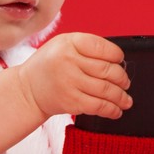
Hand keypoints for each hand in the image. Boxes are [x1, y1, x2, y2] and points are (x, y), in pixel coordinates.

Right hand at [17, 33, 131, 120]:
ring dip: (121, 96)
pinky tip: (117, 110)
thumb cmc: (49, 66)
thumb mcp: (63, 45)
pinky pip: (99, 106)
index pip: (102, 47)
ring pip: (107, 90)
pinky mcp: (71, 101)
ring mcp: (70, 82)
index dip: (117, 55)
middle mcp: (69, 61)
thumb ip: (87, 48)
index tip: (120, 61)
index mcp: (69, 42)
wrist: (27, 90)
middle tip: (125, 82)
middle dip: (122, 78)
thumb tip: (117, 61)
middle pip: (107, 70)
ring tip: (126, 99)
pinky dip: (112, 110)